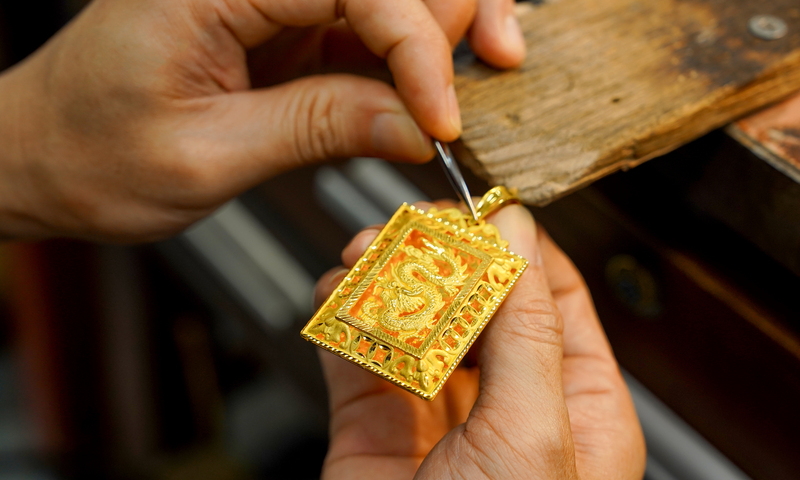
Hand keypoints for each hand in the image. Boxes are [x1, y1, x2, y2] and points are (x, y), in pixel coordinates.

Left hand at [0, 0, 524, 241]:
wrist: (47, 158)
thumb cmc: (93, 154)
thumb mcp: (206, 155)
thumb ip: (317, 128)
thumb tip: (417, 127)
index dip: (417, 46)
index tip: (446, 119)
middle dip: (452, 18)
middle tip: (497, 71)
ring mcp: (273, 2)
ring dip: (442, 40)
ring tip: (474, 89)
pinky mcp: (287, 33)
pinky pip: (367, 37)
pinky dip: (409, 70)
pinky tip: (430, 103)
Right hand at [314, 202, 644, 478]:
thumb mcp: (534, 432)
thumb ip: (528, 327)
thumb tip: (520, 233)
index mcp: (573, 402)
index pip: (550, 293)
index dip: (512, 242)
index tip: (473, 207)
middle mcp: (506, 399)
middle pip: (474, 295)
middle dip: (434, 255)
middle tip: (401, 230)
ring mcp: (435, 408)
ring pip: (412, 316)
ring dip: (381, 278)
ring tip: (357, 258)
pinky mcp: (373, 423)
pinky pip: (358, 350)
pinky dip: (341, 315)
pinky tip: (334, 298)